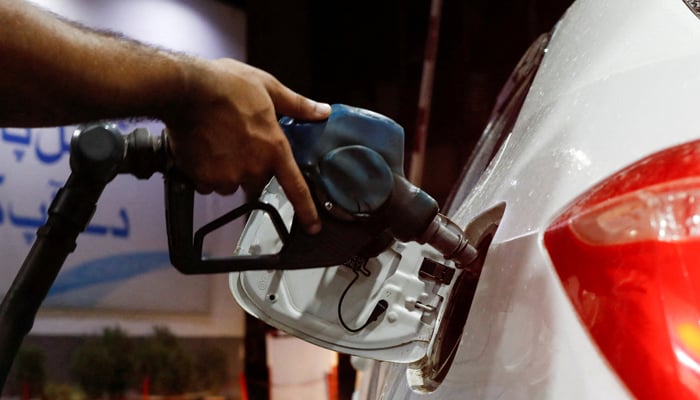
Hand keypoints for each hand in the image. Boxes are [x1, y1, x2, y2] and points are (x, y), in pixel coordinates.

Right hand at [163, 58, 330, 233]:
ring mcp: (227, 176)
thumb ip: (298, 105)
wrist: (187, 88)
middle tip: (238, 140)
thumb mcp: (269, 87)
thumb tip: (322, 111)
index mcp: (274, 149)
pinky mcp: (203, 178)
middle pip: (256, 181)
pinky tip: (203, 149)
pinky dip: (206, 172)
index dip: (307, 211)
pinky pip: (207, 184)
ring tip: (218, 141)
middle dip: (250, 166)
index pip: (295, 188)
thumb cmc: (227, 84)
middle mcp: (253, 168)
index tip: (313, 227)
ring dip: (227, 170)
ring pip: (230, 183)